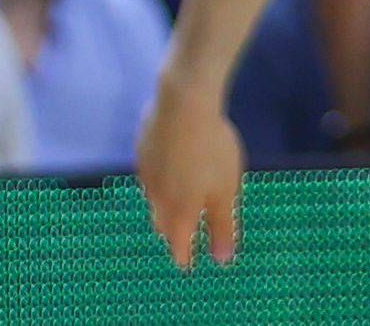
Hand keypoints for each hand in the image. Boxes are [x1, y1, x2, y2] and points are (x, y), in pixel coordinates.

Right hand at [137, 75, 246, 268]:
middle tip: (179, 240)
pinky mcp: (143, 148)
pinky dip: (160, 178)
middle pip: (162, 222)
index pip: (177, 243)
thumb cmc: (211, 149)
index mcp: (177, 209)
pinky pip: (151, 171)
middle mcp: (155, 195)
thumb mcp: (226, 190)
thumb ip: (223, 226)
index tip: (186, 266)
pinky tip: (167, 169)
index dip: (183, 256)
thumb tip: (223, 260)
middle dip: (172, 233)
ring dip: (164, 206)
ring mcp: (146, 171)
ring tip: (173, 208)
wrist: (183, 104)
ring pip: (154, 197)